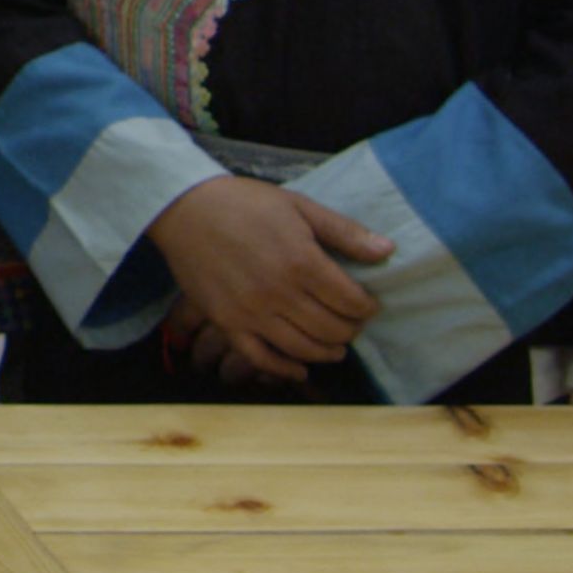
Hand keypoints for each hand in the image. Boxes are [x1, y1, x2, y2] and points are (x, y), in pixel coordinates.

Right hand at [146, 176, 393, 384]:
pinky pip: (261, 358)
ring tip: (336, 345)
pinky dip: (285, 370)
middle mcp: (279, 293)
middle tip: (353, 322)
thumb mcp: (299, 206)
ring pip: (303, 348)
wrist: (184, 208)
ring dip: (327, 351)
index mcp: (302, 262)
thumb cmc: (245, 202)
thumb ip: (344, 232)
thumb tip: (388, 251)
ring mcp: (251, 312)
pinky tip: (301, 370)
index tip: (368, 304)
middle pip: (332, 329)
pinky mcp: (227, 323)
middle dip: (351, 329)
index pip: (351, 302)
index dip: (367, 307)